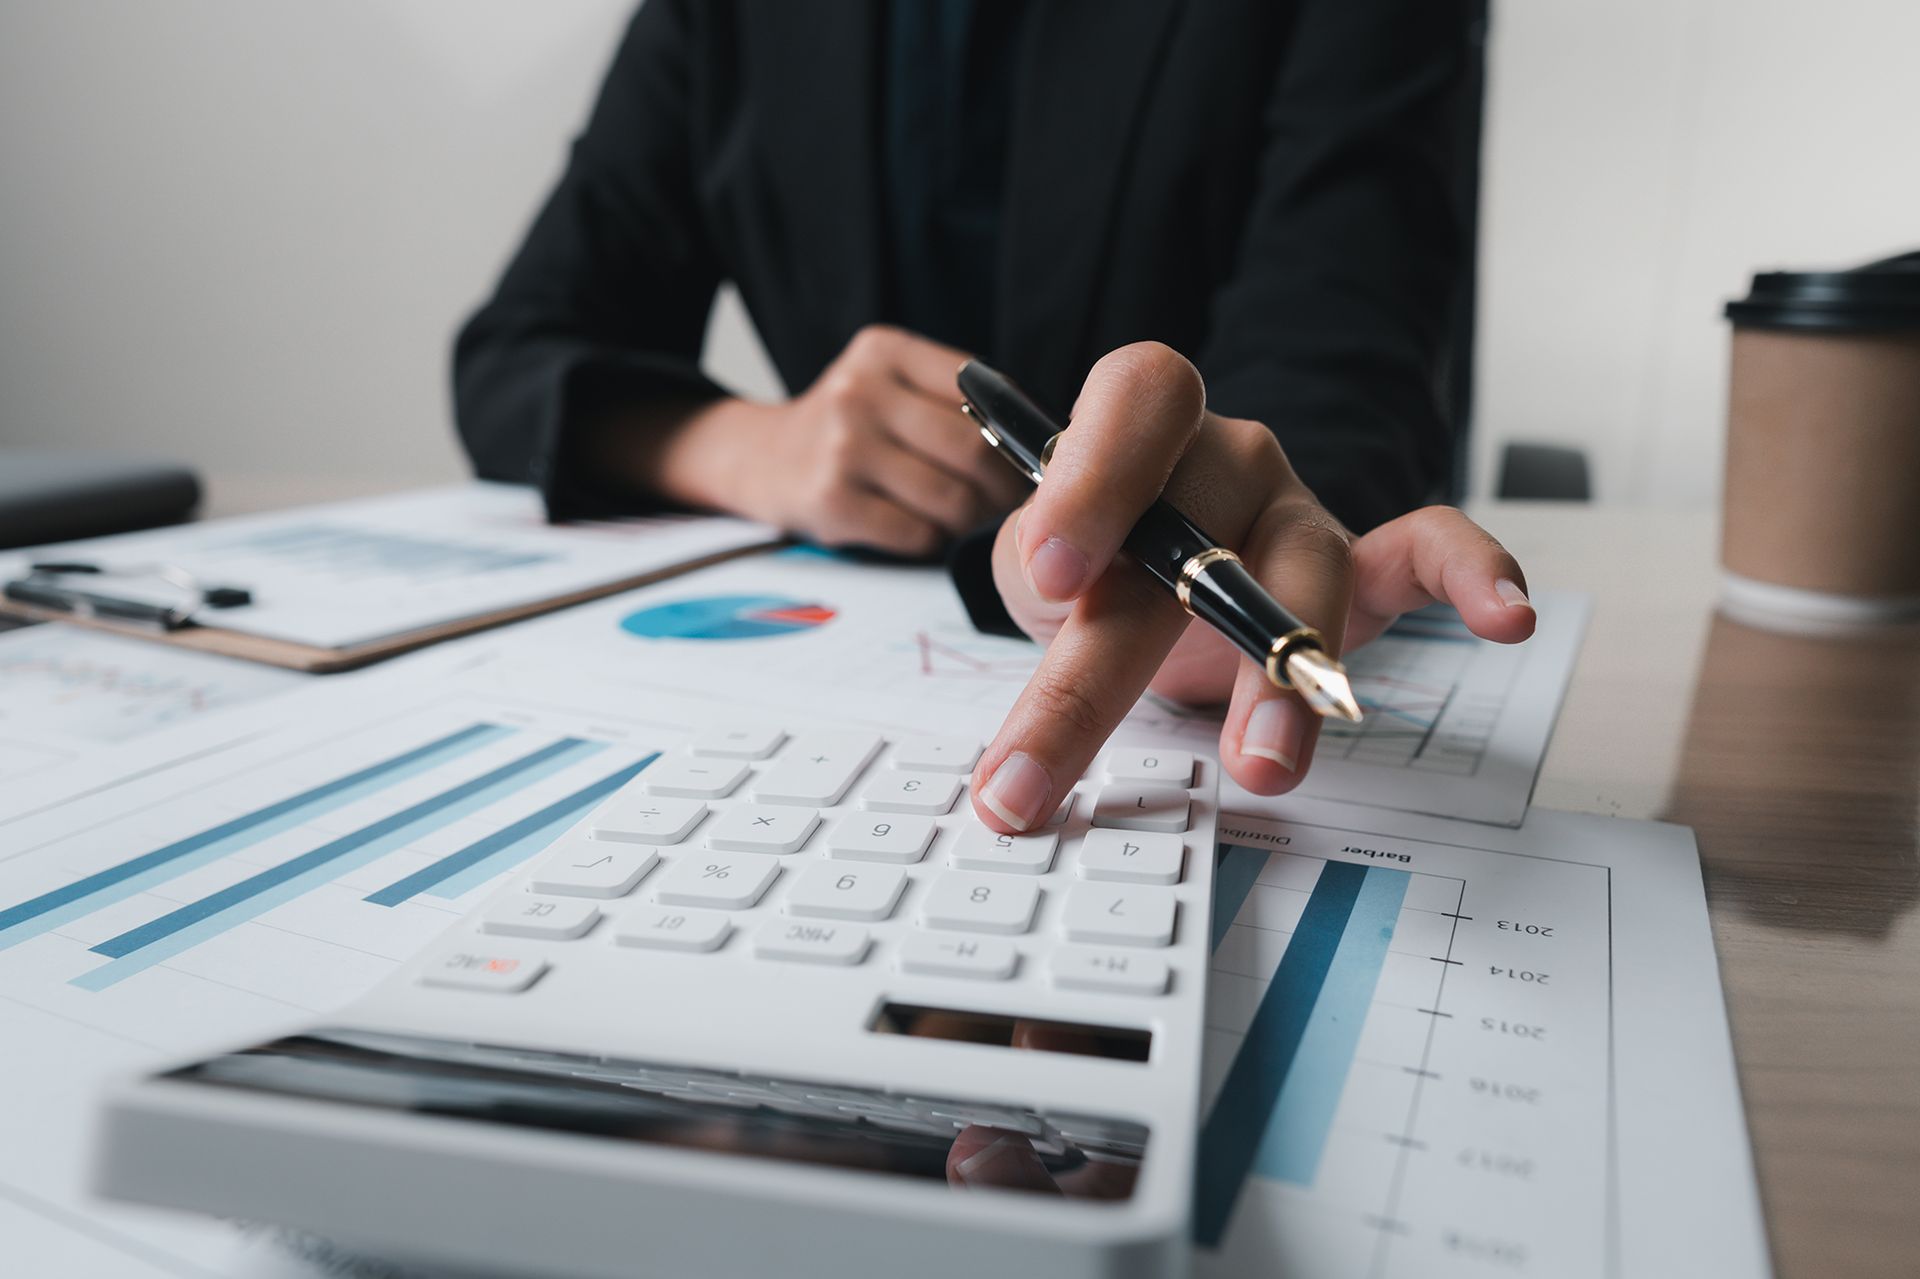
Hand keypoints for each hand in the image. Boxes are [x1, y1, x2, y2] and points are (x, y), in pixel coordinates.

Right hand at [639, 325, 1026, 554]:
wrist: (759, 458)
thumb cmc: (851, 426)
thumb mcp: (891, 382)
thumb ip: (957, 396)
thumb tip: (1049, 441)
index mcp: (886, 351)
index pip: (987, 395)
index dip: (1020, 438)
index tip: (1032, 464)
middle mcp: (860, 391)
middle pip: (974, 450)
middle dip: (1003, 489)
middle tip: (1008, 504)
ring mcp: (842, 447)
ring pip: (951, 499)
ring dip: (969, 520)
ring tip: (961, 517)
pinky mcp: (831, 503)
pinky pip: (918, 535)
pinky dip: (931, 540)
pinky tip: (918, 529)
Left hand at [970, 343, 1536, 832]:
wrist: (1144, 588)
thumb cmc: (1092, 568)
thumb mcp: (1037, 567)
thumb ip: (1037, 565)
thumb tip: (1063, 590)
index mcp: (1141, 433)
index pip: (1134, 404)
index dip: (1096, 477)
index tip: (1055, 576)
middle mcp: (1226, 458)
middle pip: (1195, 537)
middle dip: (1118, 663)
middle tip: (1054, 768)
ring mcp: (1296, 512)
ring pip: (1302, 573)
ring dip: (1280, 677)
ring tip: (1261, 767)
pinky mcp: (1362, 572)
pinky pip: (1427, 552)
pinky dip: (1473, 574)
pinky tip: (1505, 617)